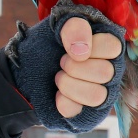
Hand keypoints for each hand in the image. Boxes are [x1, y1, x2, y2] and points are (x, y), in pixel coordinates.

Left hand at [5, 0, 126, 134]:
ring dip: (68, 84)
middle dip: (73, 66)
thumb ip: (74, 27)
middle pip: (106, 72)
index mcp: (107, 46)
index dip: (91, 47)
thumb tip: (81, 52)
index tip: (70, 48)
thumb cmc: (46, 44)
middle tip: (61, 62)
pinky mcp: (87, 113)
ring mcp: (101, 93)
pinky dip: (62, 102)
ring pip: (97, 96)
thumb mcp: (57, 25)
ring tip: (58, 77)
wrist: (24, 70)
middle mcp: (110, 70)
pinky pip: (79, 111)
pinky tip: (57, 94)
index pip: (113, 46)